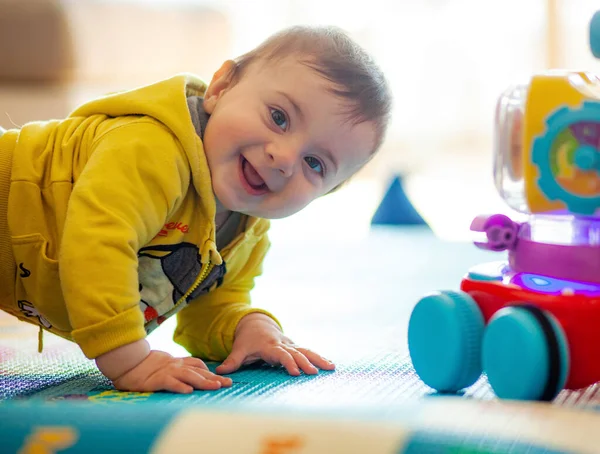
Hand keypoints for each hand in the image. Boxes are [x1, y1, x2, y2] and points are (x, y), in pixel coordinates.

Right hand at [95, 339, 231, 392]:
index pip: (198, 366)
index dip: (211, 372)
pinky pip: (170, 383)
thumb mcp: (167, 363)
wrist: (127, 362)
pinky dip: (179, 386)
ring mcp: (166, 371)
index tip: (224, 379)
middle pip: (198, 372)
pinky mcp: (156, 379)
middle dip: (214, 379)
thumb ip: (181, 366)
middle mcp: (175, 366)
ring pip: (188, 376)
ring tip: (215, 387)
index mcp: (178, 363)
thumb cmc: (146, 364)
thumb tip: (198, 372)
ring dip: (203, 382)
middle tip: (228, 384)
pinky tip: (188, 391)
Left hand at [215, 313, 335, 375]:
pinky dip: (319, 357)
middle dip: (305, 362)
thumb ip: (232, 361)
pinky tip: (330, 364)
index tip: (295, 372)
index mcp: (270, 346)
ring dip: (318, 358)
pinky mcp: (294, 346)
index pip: (281, 354)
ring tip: (331, 367)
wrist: (256, 324)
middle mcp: (282, 344)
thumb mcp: (239, 349)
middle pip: (296, 353)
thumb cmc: (247, 339)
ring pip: (306, 350)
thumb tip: (220, 372)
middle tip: (314, 373)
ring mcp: (290, 345)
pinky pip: (308, 351)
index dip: (288, 362)